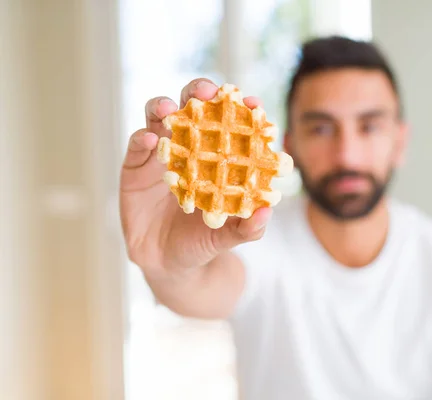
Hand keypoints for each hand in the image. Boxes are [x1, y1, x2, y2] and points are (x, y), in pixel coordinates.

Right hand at [119, 78, 271, 274]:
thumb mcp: (227, 238)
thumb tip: (267, 213)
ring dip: (164, 107)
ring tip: (169, 108)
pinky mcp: (134, 167)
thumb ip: (248, 228)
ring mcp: (160, 154)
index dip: (241, 110)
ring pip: (159, 118)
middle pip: (193, 108)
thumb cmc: (203, 242)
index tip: (253, 103)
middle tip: (207, 91)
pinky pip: (136, 146)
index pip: (230, 125)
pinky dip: (142, 138)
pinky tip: (150, 139)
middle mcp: (189, 148)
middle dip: (199, 92)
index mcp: (217, 157)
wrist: (168, 263)